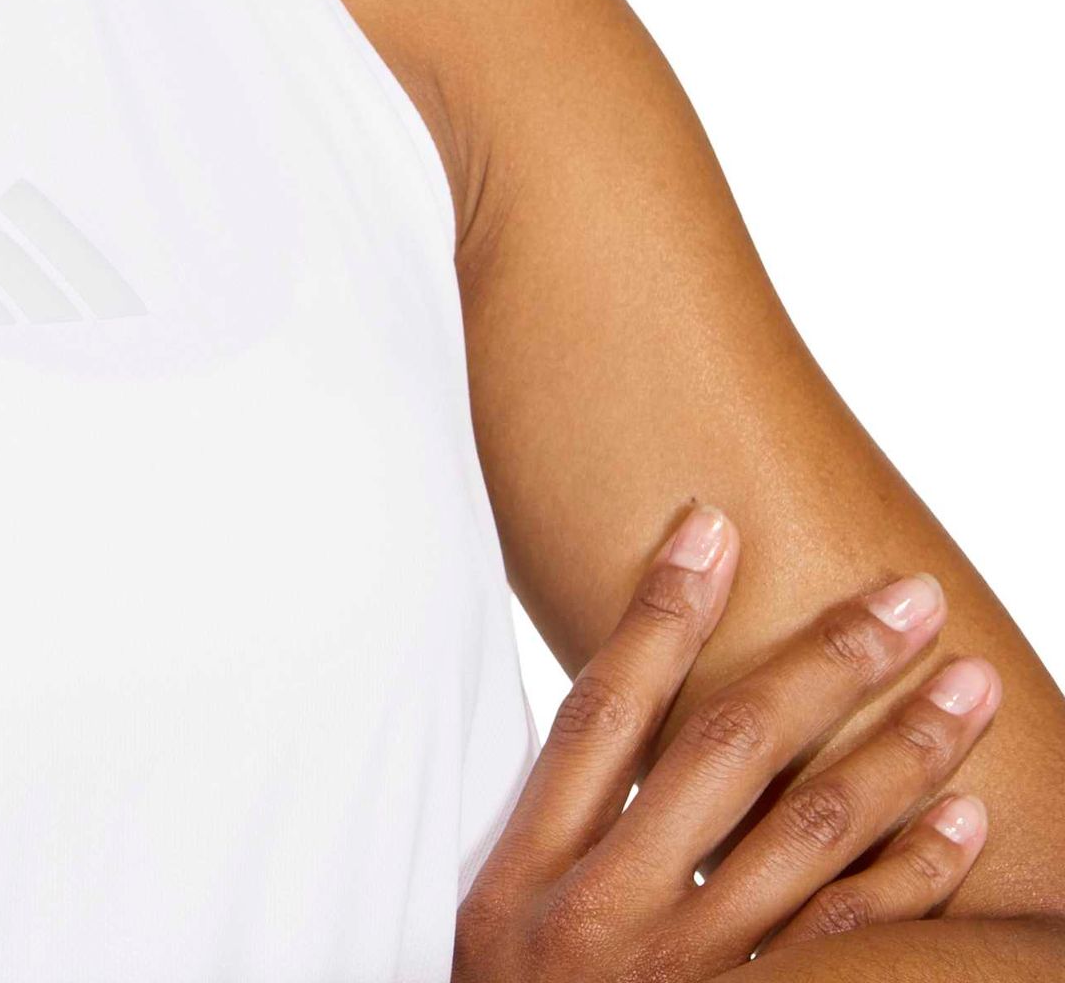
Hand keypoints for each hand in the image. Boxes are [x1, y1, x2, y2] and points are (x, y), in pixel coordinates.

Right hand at [454, 505, 1000, 979]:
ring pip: (815, 837)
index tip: (713, 522)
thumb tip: (613, 707)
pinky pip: (855, 945)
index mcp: (527, 874)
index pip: (603, 710)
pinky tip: (966, 816)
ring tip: (967, 682)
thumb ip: (550, 827)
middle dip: (825, 662)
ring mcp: (692, 981)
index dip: (657, 612)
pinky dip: (918, 876)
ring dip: (903, 752)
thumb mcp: (491, 921)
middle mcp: (609, 917)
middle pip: (729, 753)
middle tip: (907, 595)